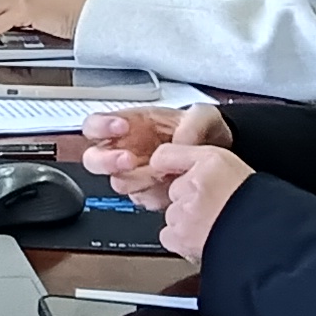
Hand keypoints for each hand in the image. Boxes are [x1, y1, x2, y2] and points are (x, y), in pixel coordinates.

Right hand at [81, 102, 243, 254]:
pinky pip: (140, 198)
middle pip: (93, 159)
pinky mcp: (148, 193)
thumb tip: (180, 141)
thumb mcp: (204, 116)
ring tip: (161, 173)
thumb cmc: (205, 131)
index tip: (120, 127)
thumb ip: (193, 123)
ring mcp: (135, 174)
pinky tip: (170, 186)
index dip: (101, 127)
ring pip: (118, 182)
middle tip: (129, 159)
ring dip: (137, 180)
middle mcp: (126, 150)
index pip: (95, 125)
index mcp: (131, 125)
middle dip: (108, 161)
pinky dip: (154, 195)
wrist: (222, 157)